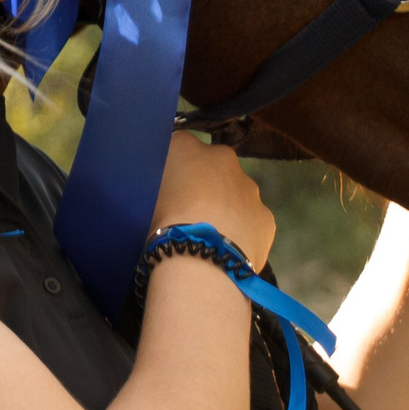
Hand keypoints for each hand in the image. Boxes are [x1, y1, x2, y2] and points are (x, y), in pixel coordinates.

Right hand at [151, 130, 273, 270]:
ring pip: (237, 193)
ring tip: (210, 236)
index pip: (178, 147)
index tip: (168, 190)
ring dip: (226, 207)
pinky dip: (242, 231)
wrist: (200, 262)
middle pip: (213, 167)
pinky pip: (251, 220)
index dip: (174, 169)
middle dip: (206, 184)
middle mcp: (222, 158)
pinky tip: (228, 250)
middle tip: (189, 213)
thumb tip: (162, 186)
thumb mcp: (142, 198)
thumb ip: (155, 183)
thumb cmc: (160, 225)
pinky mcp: (266, 217)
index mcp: (186, 147)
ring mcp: (249, 188)